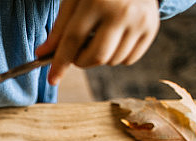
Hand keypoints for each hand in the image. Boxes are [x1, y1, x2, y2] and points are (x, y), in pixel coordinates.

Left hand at [36, 0, 159, 84]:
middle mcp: (122, 12)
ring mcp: (139, 21)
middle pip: (96, 56)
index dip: (60, 62)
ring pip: (112, 61)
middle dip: (80, 61)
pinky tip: (114, 39)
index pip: (74, 39)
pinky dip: (116, 56)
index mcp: (98, 1)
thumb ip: (60, 26)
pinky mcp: (151, 28)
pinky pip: (129, 59)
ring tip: (98, 37)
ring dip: (99, 58)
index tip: (52, 79)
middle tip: (76, 52)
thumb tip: (43, 53)